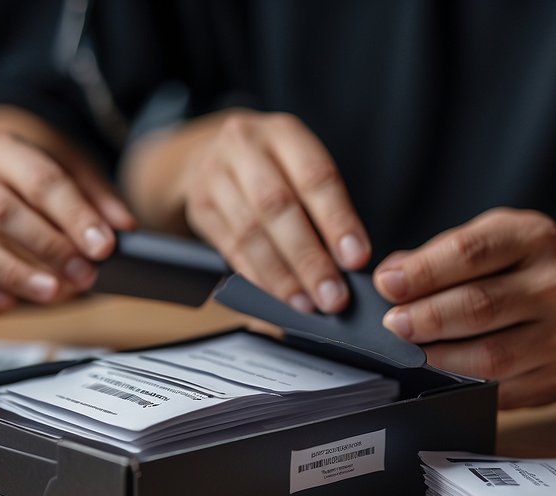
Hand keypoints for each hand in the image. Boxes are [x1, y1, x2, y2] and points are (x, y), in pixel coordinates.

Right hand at [0, 133, 134, 311]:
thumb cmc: (2, 182)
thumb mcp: (50, 171)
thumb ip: (90, 194)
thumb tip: (124, 226)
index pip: (38, 179)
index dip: (74, 214)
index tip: (103, 245)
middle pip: (4, 211)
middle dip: (49, 247)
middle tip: (85, 276)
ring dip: (16, 274)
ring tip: (53, 293)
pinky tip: (9, 303)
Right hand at [179, 110, 371, 313]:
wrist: (212, 152)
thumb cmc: (273, 165)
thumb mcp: (301, 166)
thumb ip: (324, 207)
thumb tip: (347, 262)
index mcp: (283, 133)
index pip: (314, 176)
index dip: (337, 220)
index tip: (355, 258)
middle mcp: (245, 146)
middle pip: (277, 206)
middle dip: (307, 257)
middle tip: (331, 295)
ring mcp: (214, 175)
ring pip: (250, 232)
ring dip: (280, 275)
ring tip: (304, 303)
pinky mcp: (199, 206)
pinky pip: (229, 248)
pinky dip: (255, 277)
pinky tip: (275, 296)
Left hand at [374, 208, 555, 408]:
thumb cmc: (540, 266)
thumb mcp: (503, 237)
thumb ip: (447, 254)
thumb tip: (390, 279)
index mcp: (536, 239)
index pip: (470, 253)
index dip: (421, 272)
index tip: (386, 284)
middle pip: (478, 307)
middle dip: (424, 319)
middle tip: (392, 325)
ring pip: (489, 358)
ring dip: (439, 359)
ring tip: (411, 353)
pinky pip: (504, 390)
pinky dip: (466, 386)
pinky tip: (443, 376)